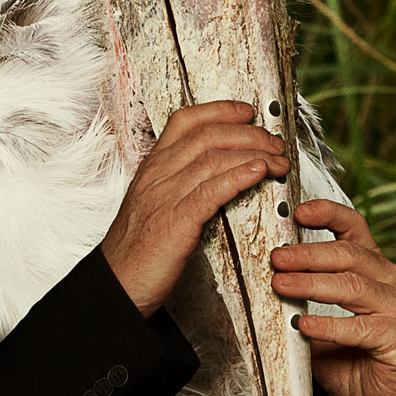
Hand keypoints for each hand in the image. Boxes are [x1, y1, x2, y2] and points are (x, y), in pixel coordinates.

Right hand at [102, 100, 289, 317]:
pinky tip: (259, 172)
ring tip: (278, 160)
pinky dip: (239, 176)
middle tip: (275, 143)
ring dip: (254, 154)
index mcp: (152, 167)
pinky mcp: (175, 221)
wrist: (116, 285)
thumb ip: (178, 183)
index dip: (219, 110)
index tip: (247, 112)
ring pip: (213, 158)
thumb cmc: (138, 249)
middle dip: (249, 134)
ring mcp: (165, 196)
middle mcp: (157, 175)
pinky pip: (211, 190)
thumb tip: (215, 172)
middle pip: (208, 135)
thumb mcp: (153, 204)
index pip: (185, 121)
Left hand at [270, 199, 395, 395]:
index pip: (354, 226)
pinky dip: (329, 325)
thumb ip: (301, 295)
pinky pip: (361, 327)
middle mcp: (390, 279)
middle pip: (348, 254)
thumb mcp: (317, 317)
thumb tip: (264, 276)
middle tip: (276, 258)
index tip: (297, 213)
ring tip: (281, 286)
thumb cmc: (348, 354)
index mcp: (372, 265)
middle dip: (307, 254)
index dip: (327, 213)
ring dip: (312, 284)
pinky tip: (304, 326)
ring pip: (352, 286)